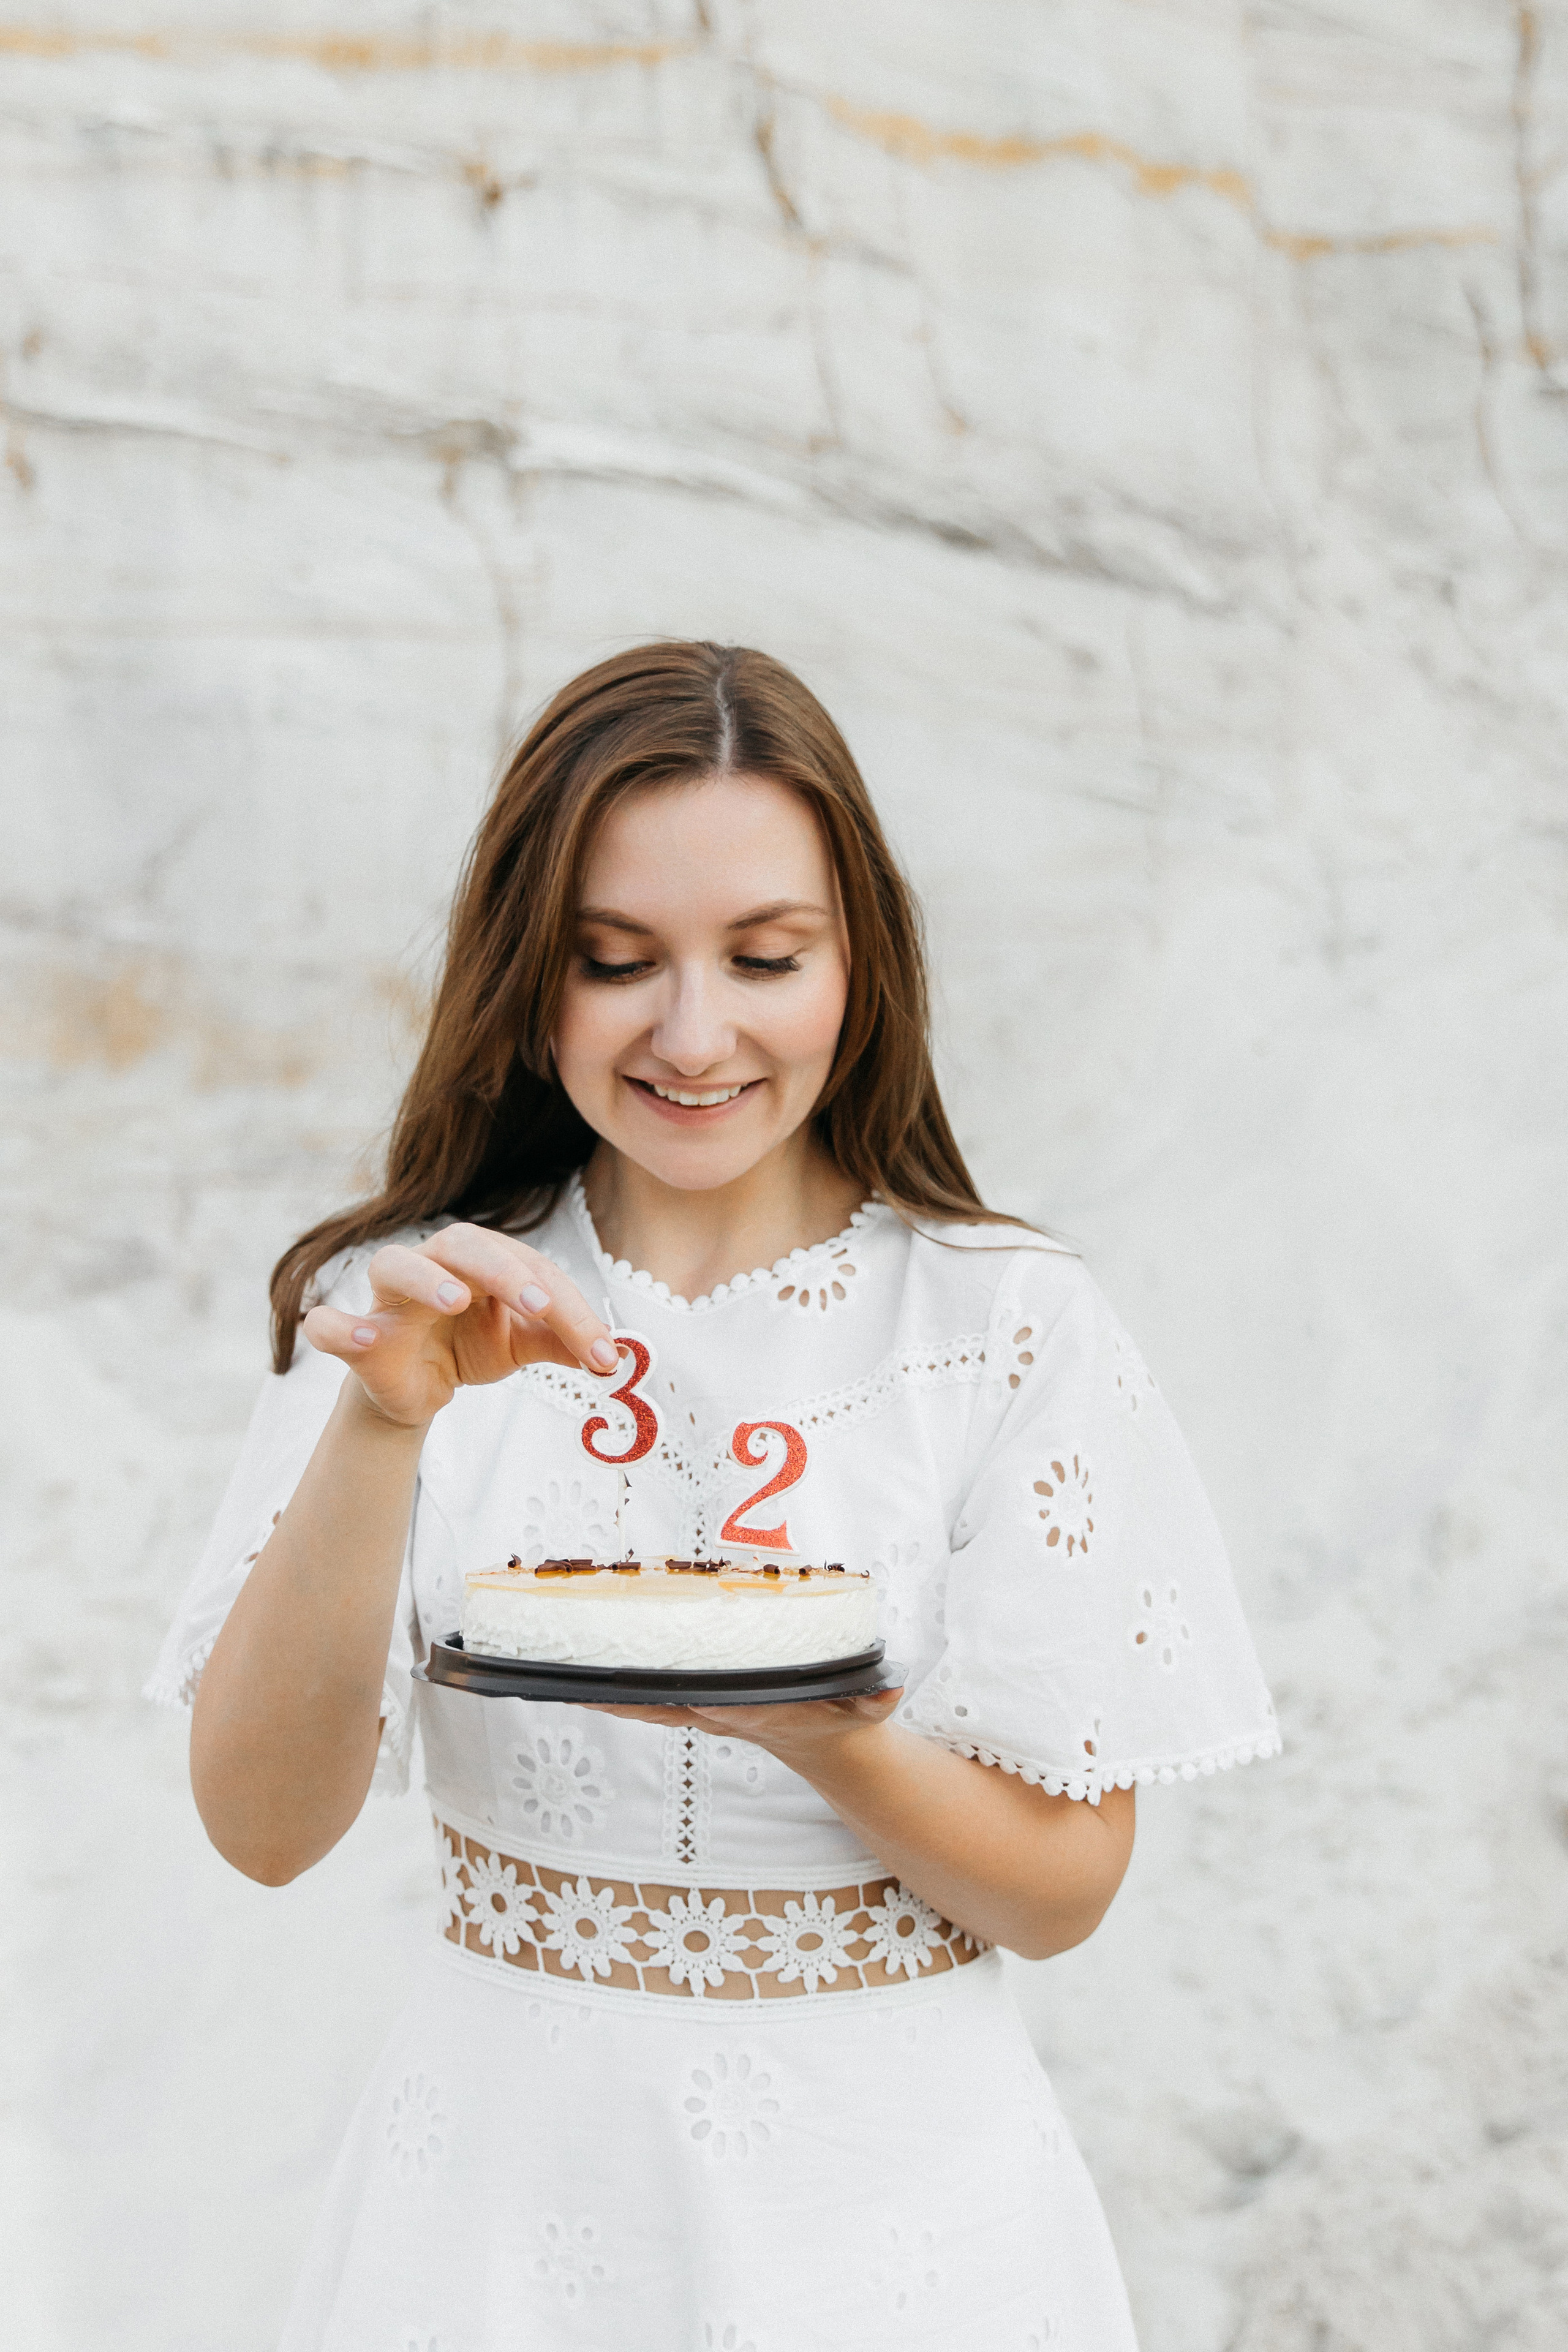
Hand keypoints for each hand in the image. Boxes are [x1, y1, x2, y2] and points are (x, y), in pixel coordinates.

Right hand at [302, 1222, 620, 1429]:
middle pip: (463, 1244)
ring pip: (394, 1264)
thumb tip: (614, 1353)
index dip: (569, 1307)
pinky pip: (329, 1324)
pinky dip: (337, 1327)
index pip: (529, 1266)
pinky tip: (363, 1338)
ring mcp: (389, 1299)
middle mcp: (433, 1264)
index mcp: (481, 1259)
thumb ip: (562, 1341)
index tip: (604, 1352)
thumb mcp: (523, 1344)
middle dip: (505, 1271)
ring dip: (426, 1279)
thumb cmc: (471, 1345)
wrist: (418, 1389)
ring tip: (456, 1300)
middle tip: (541, 1304)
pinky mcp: (356, 1338)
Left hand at [587, 1685, 903, 1769]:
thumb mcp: (864, 1707)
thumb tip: (892, 1691)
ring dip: (611, 1696)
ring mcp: (704, 1714)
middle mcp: (722, 1716)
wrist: (823, 1740)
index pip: (726, 1709)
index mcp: (760, 1714)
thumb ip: (877, 1698)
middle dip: (629, 1701)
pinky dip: (617, 1691)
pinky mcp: (694, 1706)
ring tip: (565, 1675)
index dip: (701, 1704)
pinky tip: (584, 1677)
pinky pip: (648, 1699)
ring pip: (649, 1706)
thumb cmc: (838, 1714)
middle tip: (586, 1683)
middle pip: (667, 1711)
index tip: (677, 1695)